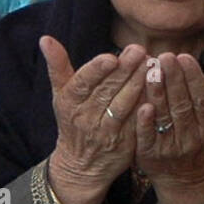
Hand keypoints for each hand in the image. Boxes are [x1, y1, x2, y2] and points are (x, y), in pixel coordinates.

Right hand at [41, 35, 148, 203]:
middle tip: (140, 51)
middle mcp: (85, 118)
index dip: (96, 70)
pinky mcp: (124, 143)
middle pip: (106, 91)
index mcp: (69, 102)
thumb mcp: (61, 94)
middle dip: (124, 70)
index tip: (111, 57)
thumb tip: (45, 38)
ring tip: (151, 65)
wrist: (81, 165)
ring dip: (138, 84)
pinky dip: (147, 105)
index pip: (83, 83)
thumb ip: (57, 65)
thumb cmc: (72, 120)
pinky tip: (158, 89)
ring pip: (123, 105)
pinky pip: (137, 121)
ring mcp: (106, 132)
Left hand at [136, 52, 203, 203]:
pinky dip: (144, 123)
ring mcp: (171, 147)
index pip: (203, 99)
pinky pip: (147, 138)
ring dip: (157, 94)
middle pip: (183, 105)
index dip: (194, 79)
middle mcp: (193, 137)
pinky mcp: (150, 156)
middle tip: (165, 57)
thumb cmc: (201, 136)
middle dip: (174, 80)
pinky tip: (142, 105)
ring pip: (164, 117)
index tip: (184, 57)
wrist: (184, 178)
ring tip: (150, 71)